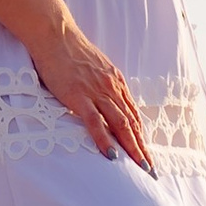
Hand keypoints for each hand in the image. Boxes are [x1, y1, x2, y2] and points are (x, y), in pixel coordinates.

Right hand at [32, 21, 154, 170]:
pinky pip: (95, 122)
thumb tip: (105, 100)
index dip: (141, 136)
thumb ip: (102, 84)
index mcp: (116, 82)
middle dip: (143, 148)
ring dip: (131, 148)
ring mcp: (97, 93)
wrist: (55, 35)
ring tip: (140, 167)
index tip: (147, 153)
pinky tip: (111, 155)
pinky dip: (104, 139)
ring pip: (120, 124)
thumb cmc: (70, 51)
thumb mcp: (94, 67)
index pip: (133, 114)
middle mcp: (112, 89)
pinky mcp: (79, 96)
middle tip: (150, 170)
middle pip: (132, 123)